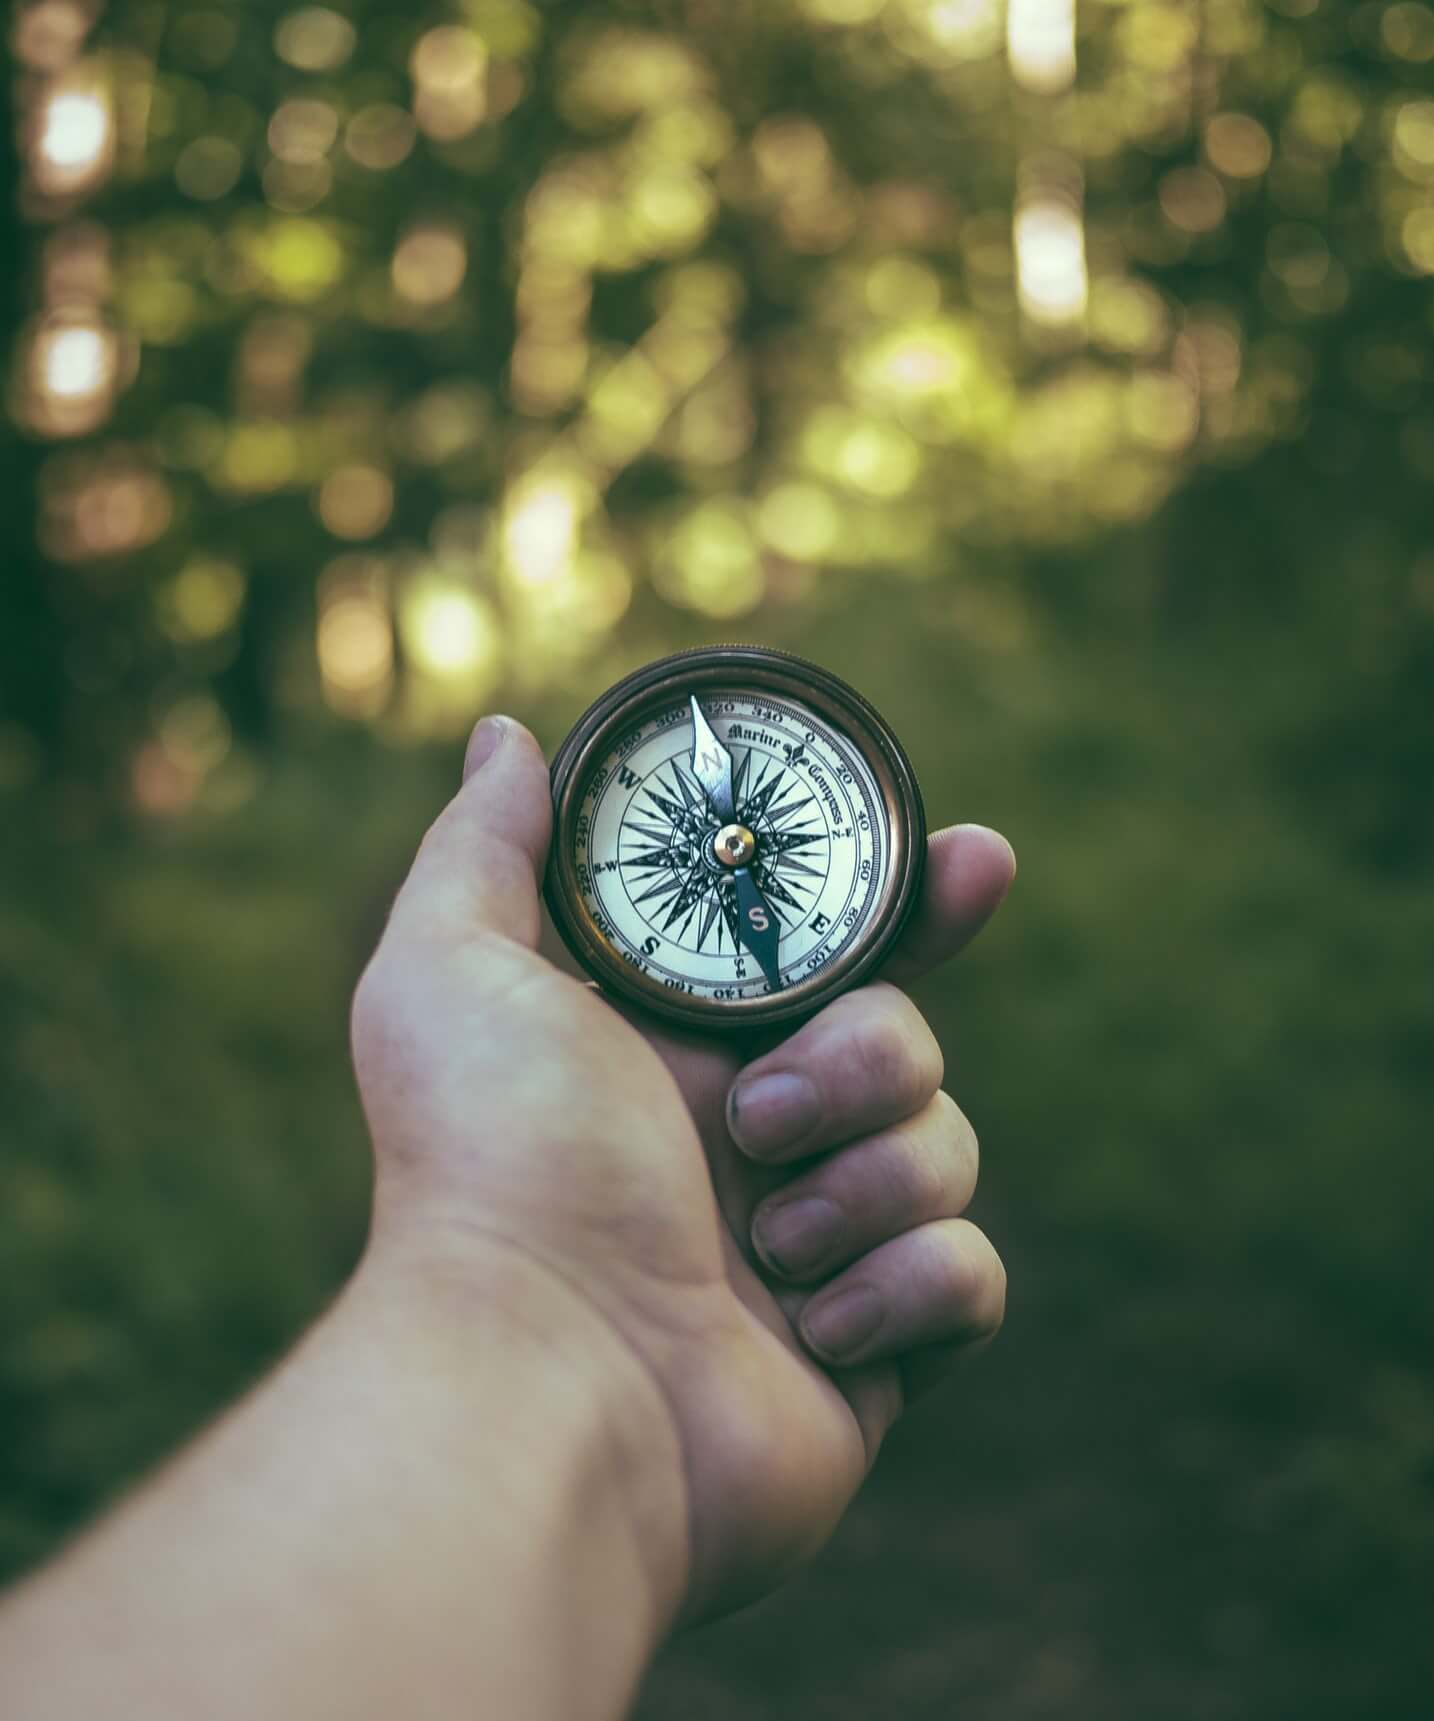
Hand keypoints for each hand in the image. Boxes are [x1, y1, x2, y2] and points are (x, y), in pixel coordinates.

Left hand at [350, 715, 1013, 1627]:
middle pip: (908, 1033)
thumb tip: (506, 735)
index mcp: (686, 1047)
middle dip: (870, 1056)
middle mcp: (757, 1137)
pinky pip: (970, 1277)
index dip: (917, 899)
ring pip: (946, 1147)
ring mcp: (821, 1244)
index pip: (833, 945)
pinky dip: (901, 1292)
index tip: (974, 860)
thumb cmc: (492, 1174)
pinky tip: (804, 1329)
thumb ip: (486, 848)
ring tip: (760, 1241)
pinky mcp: (875, 1348)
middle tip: (767, 1114)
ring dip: (860, 1183)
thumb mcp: (456, 974)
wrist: (546, 1392)